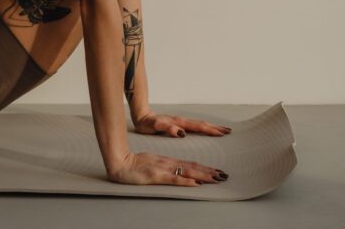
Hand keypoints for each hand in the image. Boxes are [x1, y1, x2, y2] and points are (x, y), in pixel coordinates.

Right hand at [107, 151, 228, 185]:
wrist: (120, 163)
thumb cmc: (135, 165)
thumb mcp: (154, 166)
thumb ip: (168, 170)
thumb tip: (183, 175)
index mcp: (169, 161)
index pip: (191, 164)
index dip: (206, 168)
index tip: (218, 172)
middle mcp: (169, 163)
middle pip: (193, 167)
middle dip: (209, 172)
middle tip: (224, 175)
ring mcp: (163, 169)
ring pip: (187, 171)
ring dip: (203, 175)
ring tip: (216, 178)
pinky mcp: (156, 175)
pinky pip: (173, 178)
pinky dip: (185, 180)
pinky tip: (194, 182)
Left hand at [132, 111, 231, 137]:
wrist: (141, 116)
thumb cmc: (147, 123)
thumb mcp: (155, 127)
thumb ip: (167, 128)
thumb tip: (181, 132)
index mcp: (179, 123)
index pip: (198, 127)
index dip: (210, 130)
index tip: (221, 133)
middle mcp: (181, 121)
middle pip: (201, 124)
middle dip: (215, 127)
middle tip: (228, 131)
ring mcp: (180, 122)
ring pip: (199, 124)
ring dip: (210, 127)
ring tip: (221, 130)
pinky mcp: (178, 124)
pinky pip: (194, 126)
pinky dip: (202, 127)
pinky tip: (204, 130)